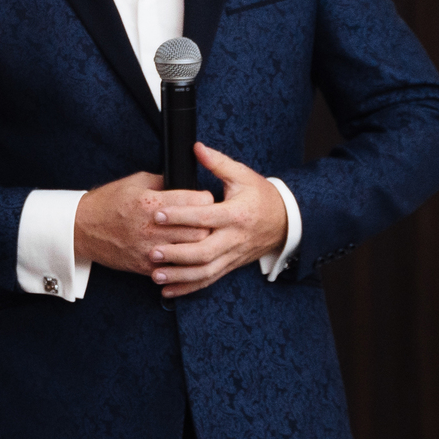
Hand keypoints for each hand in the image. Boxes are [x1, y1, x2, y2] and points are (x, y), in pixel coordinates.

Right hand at [73, 171, 214, 277]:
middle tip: (206, 220)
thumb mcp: (135, 182)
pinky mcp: (145, 266)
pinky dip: (182, 260)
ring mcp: (149, 249)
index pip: (197, 202)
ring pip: (192, 251)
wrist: (82, 229)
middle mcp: (152, 227)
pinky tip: (183, 252)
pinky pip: (175, 267)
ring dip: (197, 243)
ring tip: (197, 237)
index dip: (205, 199)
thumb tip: (185, 182)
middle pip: (200, 229)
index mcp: (151, 202)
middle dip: (207, 223)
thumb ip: (162, 182)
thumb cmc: (108, 202)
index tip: (204, 199)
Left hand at [144, 144, 288, 297]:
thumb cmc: (261, 196)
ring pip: (206, 271)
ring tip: (156, 275)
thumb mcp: (242, 175)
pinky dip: (188, 288)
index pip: (205, 217)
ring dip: (180, 276)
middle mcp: (234, 238)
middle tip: (152, 251)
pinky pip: (208, 280)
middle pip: (205, 251)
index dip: (181, 216)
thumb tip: (196, 148)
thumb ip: (217, 163)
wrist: (286, 221)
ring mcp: (232, 255)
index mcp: (236, 214)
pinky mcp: (230, 266)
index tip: (157, 214)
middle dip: (177, 254)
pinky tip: (168, 291)